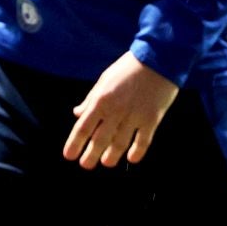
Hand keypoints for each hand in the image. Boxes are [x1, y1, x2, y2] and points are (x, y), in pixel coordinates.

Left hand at [63, 51, 178, 169]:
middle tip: (86, 166)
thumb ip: (90, 99)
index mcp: (101, 100)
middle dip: (91, 154)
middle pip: (100, 139)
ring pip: (120, 143)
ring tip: (106, 163)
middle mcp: (115, 111)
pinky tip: (132, 159)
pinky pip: (143, 141)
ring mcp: (134, 116)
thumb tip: (77, 114)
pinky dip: (137, 151)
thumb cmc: (128, 69)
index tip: (69, 156)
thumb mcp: (104, 80)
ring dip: (111, 155)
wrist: (157, 60)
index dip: (75, 143)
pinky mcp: (152, 119)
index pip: (83, 127)